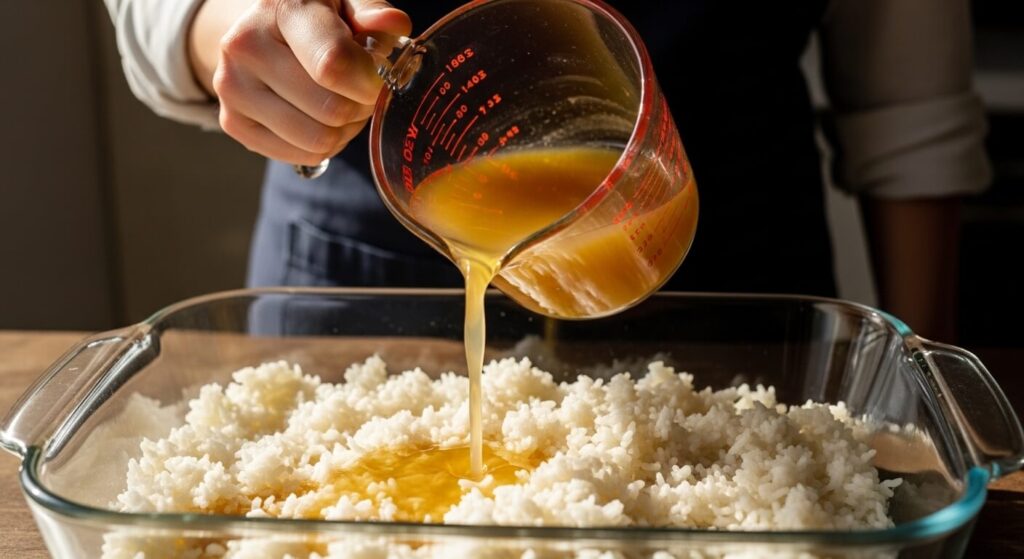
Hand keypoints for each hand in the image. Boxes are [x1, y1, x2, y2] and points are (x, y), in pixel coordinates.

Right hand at [189, 0, 411, 165]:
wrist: (259, 34)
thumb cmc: (316, 18)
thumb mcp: (346, 3)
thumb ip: (372, 12)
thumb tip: (394, 24)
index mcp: (281, 8)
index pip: (333, 64)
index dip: (368, 82)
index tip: (378, 79)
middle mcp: (246, 46)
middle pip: (331, 109)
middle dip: (360, 107)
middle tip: (360, 92)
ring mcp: (233, 87)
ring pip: (318, 139)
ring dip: (344, 130)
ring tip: (342, 105)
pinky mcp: (232, 122)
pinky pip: (302, 156)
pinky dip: (323, 147)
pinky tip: (321, 120)